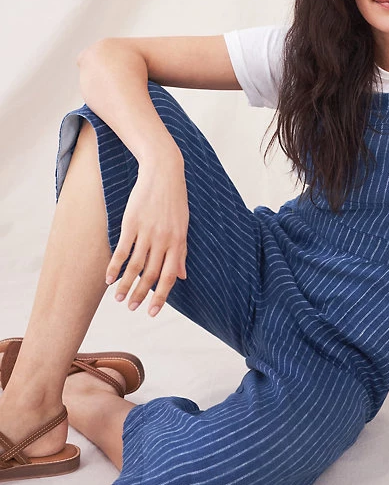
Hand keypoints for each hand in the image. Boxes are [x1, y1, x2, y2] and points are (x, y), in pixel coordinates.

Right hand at [105, 155, 188, 316]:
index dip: (161, 296)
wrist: (163, 172)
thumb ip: (181, 252)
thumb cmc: (175, 200)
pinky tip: (109, 279)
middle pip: (151, 274)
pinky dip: (115, 267)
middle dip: (141, 294)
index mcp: (179, 241)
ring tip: (119, 299)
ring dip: (125, 285)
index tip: (152, 311)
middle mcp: (164, 239)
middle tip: (132, 308)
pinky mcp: (131, 223)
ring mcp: (147, 231)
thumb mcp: (183, 226)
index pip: (169, 276)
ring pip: (135, 266)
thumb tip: (182, 276)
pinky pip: (122, 250)